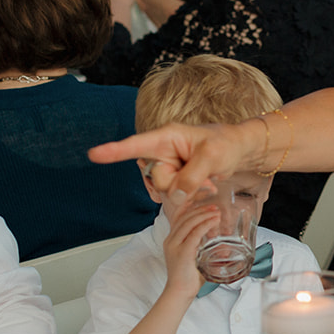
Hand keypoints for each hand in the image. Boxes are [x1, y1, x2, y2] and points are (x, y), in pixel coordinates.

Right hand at [90, 122, 257, 203]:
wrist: (239, 150)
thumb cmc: (226, 144)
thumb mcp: (212, 157)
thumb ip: (191, 177)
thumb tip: (175, 197)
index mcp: (167, 136)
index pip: (136, 145)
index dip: (114, 151)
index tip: (94, 154)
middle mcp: (162, 150)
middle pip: (155, 177)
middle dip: (177, 183)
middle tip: (206, 178)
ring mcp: (167, 165)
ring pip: (163, 189)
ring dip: (184, 191)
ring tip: (207, 181)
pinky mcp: (173, 177)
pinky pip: (170, 194)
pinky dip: (185, 196)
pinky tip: (202, 188)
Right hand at [161, 199, 220, 302]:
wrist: (180, 292)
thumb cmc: (189, 277)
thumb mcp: (194, 258)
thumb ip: (203, 249)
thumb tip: (224, 247)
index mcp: (171, 240)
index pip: (178, 217)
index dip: (190, 207)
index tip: (202, 202)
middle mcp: (170, 240)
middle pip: (184, 217)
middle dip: (200, 209)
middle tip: (214, 207)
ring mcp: (175, 246)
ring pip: (189, 222)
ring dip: (204, 214)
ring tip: (216, 212)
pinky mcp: (183, 252)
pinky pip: (194, 233)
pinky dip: (205, 225)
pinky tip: (214, 221)